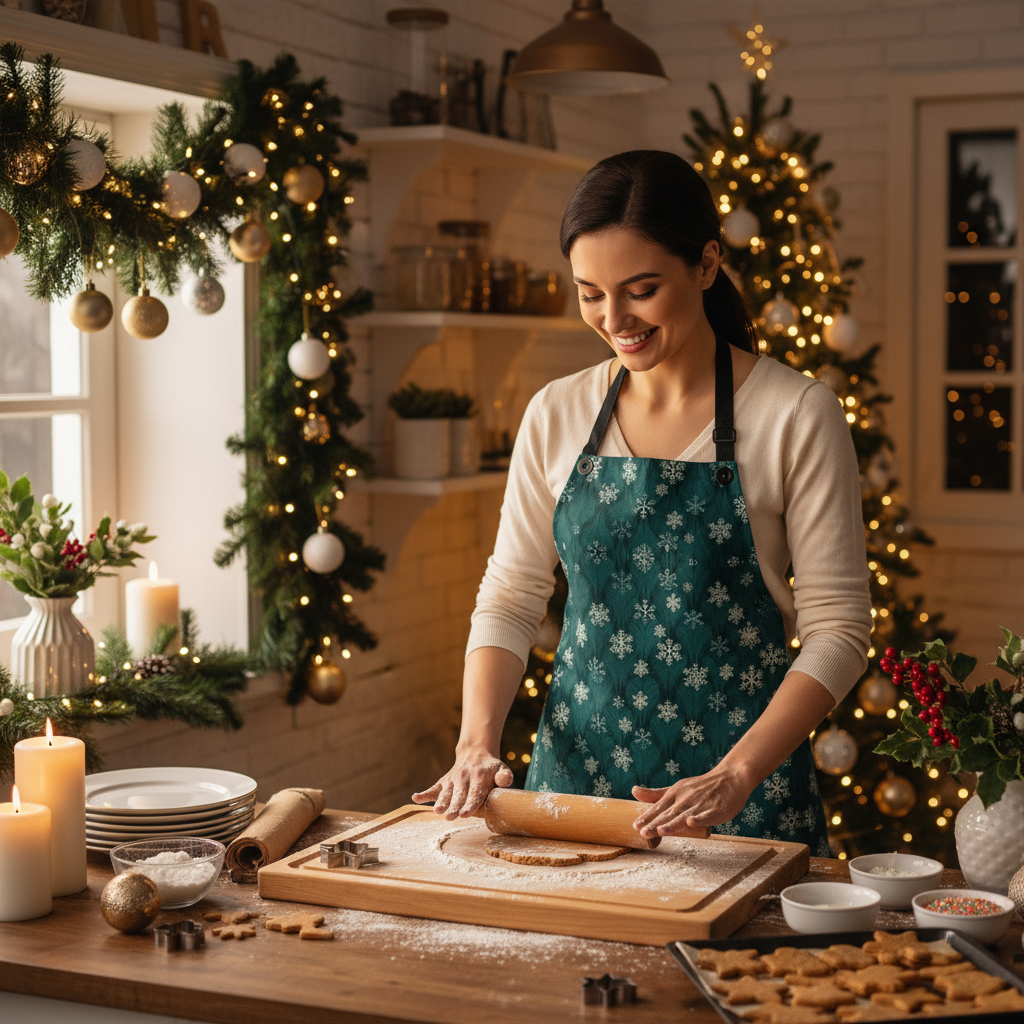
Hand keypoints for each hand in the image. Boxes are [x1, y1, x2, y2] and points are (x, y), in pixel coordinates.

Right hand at [412, 748, 513, 819]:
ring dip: (441, 802)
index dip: (470, 804)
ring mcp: (453, 780)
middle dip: (454, 806)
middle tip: (450, 817)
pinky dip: (424, 794)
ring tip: (437, 811)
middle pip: (459, 795)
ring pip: (446, 793)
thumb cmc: (491, 769)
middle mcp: (464, 778)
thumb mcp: (502, 768)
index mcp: (480, 778)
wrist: (475, 753)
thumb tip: (504, 781)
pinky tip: (416, 798)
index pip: (475, 793)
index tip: (466, 814)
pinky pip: (433, 788)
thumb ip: (505, 776)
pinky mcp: (444, 781)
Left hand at [631, 765, 753, 837]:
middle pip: (669, 813)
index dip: (647, 817)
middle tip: (643, 833)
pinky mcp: (717, 809)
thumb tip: (633, 792)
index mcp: (676, 793)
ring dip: (673, 823)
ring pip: (685, 815)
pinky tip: (691, 822)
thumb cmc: (702, 786)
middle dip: (656, 824)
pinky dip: (699, 819)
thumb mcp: (677, 787)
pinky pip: (707, 815)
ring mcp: (701, 803)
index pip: (659, 807)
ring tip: (661, 831)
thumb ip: (656, 794)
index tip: (636, 826)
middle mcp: (686, 798)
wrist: (730, 778)